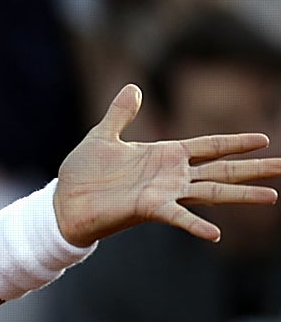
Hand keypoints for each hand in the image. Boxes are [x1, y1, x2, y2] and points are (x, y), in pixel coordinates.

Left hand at [54, 84, 280, 246]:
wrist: (62, 202)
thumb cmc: (83, 173)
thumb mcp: (102, 135)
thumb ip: (121, 113)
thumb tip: (133, 87)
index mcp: (164, 155)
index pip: (208, 146)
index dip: (235, 142)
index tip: (264, 138)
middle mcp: (170, 176)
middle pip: (221, 169)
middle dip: (253, 168)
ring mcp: (163, 194)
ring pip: (210, 192)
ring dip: (241, 194)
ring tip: (272, 196)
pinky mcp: (147, 209)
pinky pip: (177, 218)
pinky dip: (195, 225)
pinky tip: (216, 234)